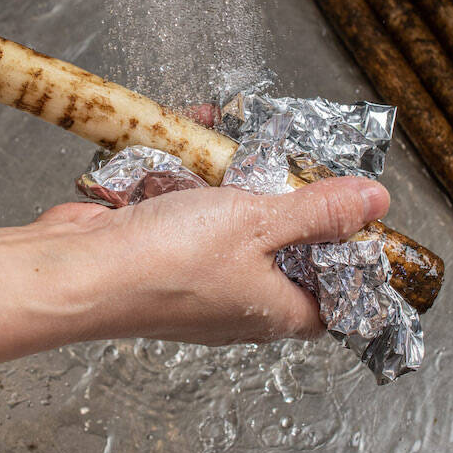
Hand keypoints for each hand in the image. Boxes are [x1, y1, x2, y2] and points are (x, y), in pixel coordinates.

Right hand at [33, 176, 390, 345]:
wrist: (77, 269)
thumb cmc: (166, 263)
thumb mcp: (258, 224)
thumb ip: (315, 212)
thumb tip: (375, 203)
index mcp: (274, 310)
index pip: (333, 297)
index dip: (349, 260)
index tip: (354, 214)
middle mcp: (237, 300)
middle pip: (282, 251)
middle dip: (284, 201)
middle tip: (290, 163)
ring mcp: (196, 276)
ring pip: (232, 222)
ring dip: (233, 181)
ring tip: (235, 143)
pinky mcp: (160, 249)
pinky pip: (189, 209)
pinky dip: (191, 177)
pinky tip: (188, 142)